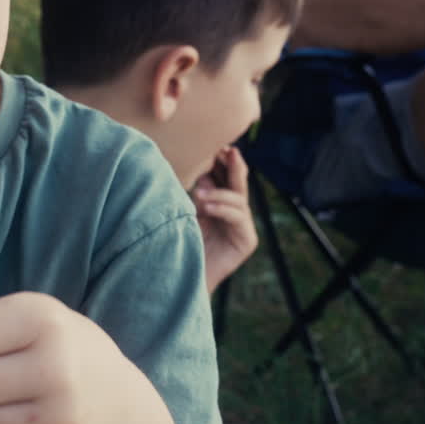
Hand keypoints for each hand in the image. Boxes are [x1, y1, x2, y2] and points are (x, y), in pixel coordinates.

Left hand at [190, 147, 257, 292]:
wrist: (180, 277)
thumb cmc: (178, 243)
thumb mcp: (185, 212)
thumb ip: (197, 194)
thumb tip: (202, 175)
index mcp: (218, 202)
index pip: (224, 177)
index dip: (222, 162)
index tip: (216, 146)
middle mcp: (233, 213)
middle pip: (237, 184)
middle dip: (233, 166)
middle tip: (228, 151)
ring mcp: (242, 227)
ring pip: (239, 200)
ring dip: (220, 193)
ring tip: (199, 194)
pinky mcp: (246, 241)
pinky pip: (238, 219)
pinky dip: (223, 210)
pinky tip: (207, 207)